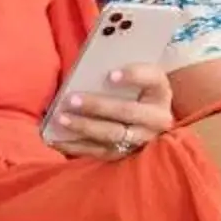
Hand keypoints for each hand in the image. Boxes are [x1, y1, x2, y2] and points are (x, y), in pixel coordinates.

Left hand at [48, 64, 176, 159]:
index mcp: (160, 92)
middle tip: (72, 100)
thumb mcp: (142, 77)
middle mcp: (157, 119)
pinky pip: (101, 152)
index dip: (133, 76)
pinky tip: (59, 140)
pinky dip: (78, 146)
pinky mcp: (126, 155)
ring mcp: (142, 140)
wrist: (151, 119)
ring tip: (62, 119)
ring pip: (113, 135)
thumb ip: (126, 70)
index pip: (151, 79)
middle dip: (98, 106)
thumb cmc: (139, 91)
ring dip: (85, 127)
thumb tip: (94, 66)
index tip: (111, 75)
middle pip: (127, 111)